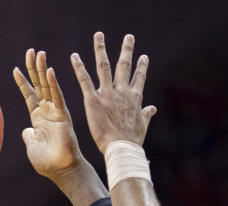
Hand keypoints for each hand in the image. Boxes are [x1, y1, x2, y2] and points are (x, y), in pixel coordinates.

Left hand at [14, 48, 84, 181]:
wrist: (60, 170)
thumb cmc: (47, 162)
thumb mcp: (32, 145)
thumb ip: (28, 136)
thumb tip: (25, 131)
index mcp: (38, 118)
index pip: (29, 95)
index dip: (22, 82)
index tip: (15, 69)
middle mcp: (47, 111)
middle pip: (39, 85)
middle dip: (34, 68)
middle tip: (31, 51)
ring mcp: (55, 111)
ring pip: (48, 86)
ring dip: (43, 69)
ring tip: (39, 53)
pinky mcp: (63, 115)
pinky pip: (57, 96)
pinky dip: (53, 84)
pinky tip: (49, 71)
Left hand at [71, 32, 156, 152]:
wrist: (121, 147)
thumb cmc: (132, 140)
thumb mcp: (143, 125)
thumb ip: (147, 114)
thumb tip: (153, 108)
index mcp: (134, 98)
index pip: (139, 78)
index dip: (142, 66)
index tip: (144, 56)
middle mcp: (122, 91)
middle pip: (124, 66)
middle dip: (127, 50)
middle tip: (129, 36)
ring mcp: (107, 94)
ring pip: (104, 66)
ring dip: (101, 49)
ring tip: (99, 35)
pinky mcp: (93, 100)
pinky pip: (84, 80)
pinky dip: (79, 67)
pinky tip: (74, 56)